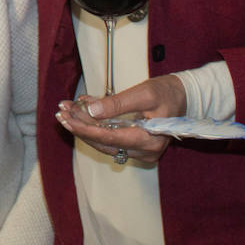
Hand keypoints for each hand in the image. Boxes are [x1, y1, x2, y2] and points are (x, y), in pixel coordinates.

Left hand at [55, 74, 186, 164]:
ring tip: (67, 112)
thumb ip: (117, 104)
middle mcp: (145, 152)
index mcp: (149, 140)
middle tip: (61, 113)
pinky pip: (112, 139)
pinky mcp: (137, 147)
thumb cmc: (167, 92)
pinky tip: (82, 113)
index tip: (66, 117)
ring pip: (105, 142)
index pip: (108, 138)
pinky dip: (97, 127)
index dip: (84, 128)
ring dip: (85, 127)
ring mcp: (141, 152)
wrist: (184, 97)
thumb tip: (91, 112)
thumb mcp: (143, 93)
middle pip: (104, 142)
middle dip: (81, 127)